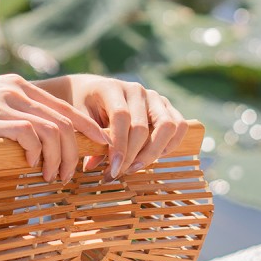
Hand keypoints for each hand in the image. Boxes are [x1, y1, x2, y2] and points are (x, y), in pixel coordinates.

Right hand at [0, 74, 111, 183]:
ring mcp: (4, 105)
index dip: (85, 129)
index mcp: (16, 85)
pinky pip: (31, 136)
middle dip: (77, 151)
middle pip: (65, 120)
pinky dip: (37, 154)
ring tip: (54, 177)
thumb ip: (4, 113)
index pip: (63, 106)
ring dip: (60, 158)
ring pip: (54, 130)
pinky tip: (31, 167)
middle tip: (72, 174)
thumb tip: (23, 141)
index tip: (97, 148)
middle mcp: (16, 91)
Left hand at [44, 73, 189, 180]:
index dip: (119, 146)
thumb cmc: (84, 106)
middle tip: (120, 173)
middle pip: (143, 127)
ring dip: (154, 153)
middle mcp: (135, 90)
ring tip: (135, 167)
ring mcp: (153, 97)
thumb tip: (93, 166)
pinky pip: (179, 125)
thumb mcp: (80, 119)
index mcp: (111, 87)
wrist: (92, 90)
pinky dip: (170, 145)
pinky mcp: (166, 106)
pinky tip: (153, 156)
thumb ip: (88, 139)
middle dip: (133, 156)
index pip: (121, 117)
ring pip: (167, 126)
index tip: (113, 169)